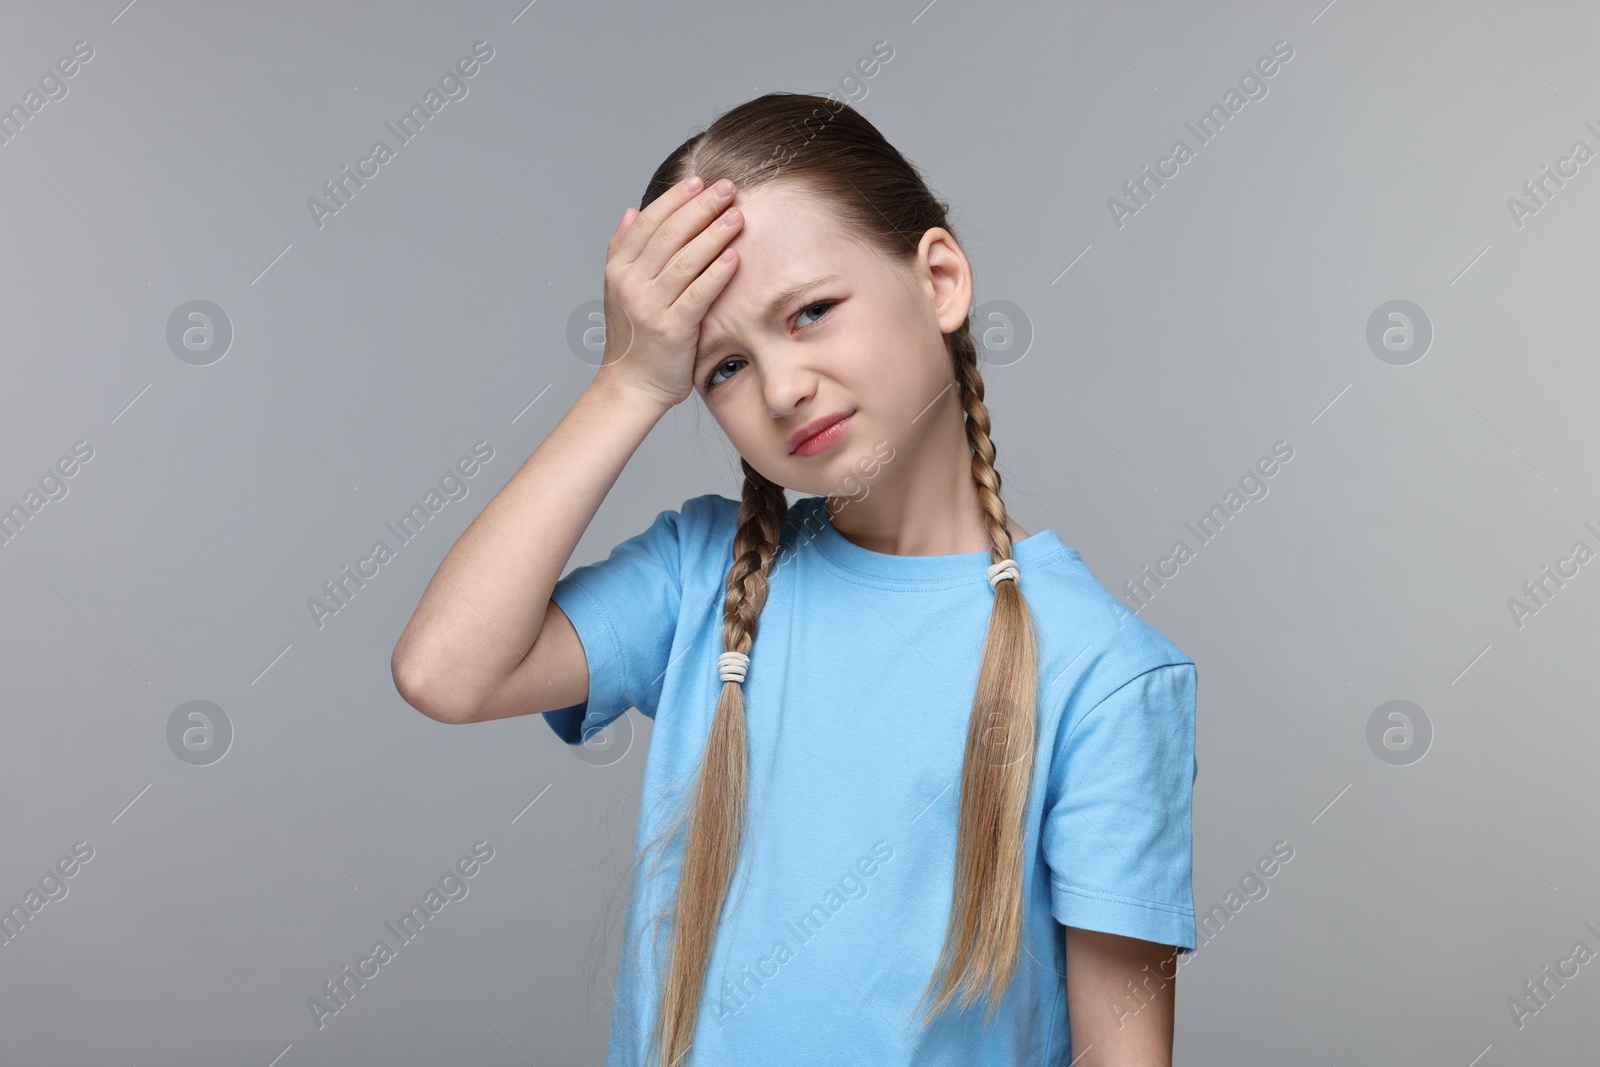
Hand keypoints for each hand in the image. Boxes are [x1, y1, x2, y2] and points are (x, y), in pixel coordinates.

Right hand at [596, 175, 742, 408]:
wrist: (630, 386)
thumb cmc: (633, 337)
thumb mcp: (619, 289)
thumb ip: (623, 248)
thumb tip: (632, 211)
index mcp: (619, 268)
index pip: (649, 223)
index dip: (675, 199)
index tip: (699, 181)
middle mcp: (631, 283)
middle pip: (670, 235)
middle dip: (701, 207)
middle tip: (728, 188)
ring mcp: (650, 306)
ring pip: (686, 260)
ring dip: (713, 233)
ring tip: (736, 214)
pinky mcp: (672, 330)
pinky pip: (698, 294)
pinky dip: (716, 273)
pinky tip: (734, 255)